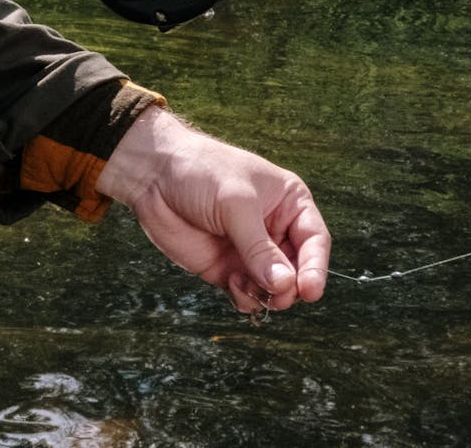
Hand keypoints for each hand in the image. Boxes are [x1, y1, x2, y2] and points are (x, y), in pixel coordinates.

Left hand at [97, 106, 329, 316]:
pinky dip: (245, 298)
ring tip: (245, 285)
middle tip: (276, 295)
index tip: (310, 292)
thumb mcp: (235, 204)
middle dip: (289, 288)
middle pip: (297, 271)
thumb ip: (259, 248)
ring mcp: (249, 252)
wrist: (154, 174)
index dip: (316, 268)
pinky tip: (231, 284)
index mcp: (289, 203)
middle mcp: (274, 230)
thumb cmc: (202, 172)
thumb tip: (284, 285)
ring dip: (265, 296)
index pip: (314, 241)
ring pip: (273, 289)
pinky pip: (246, 295)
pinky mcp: (225, 269)